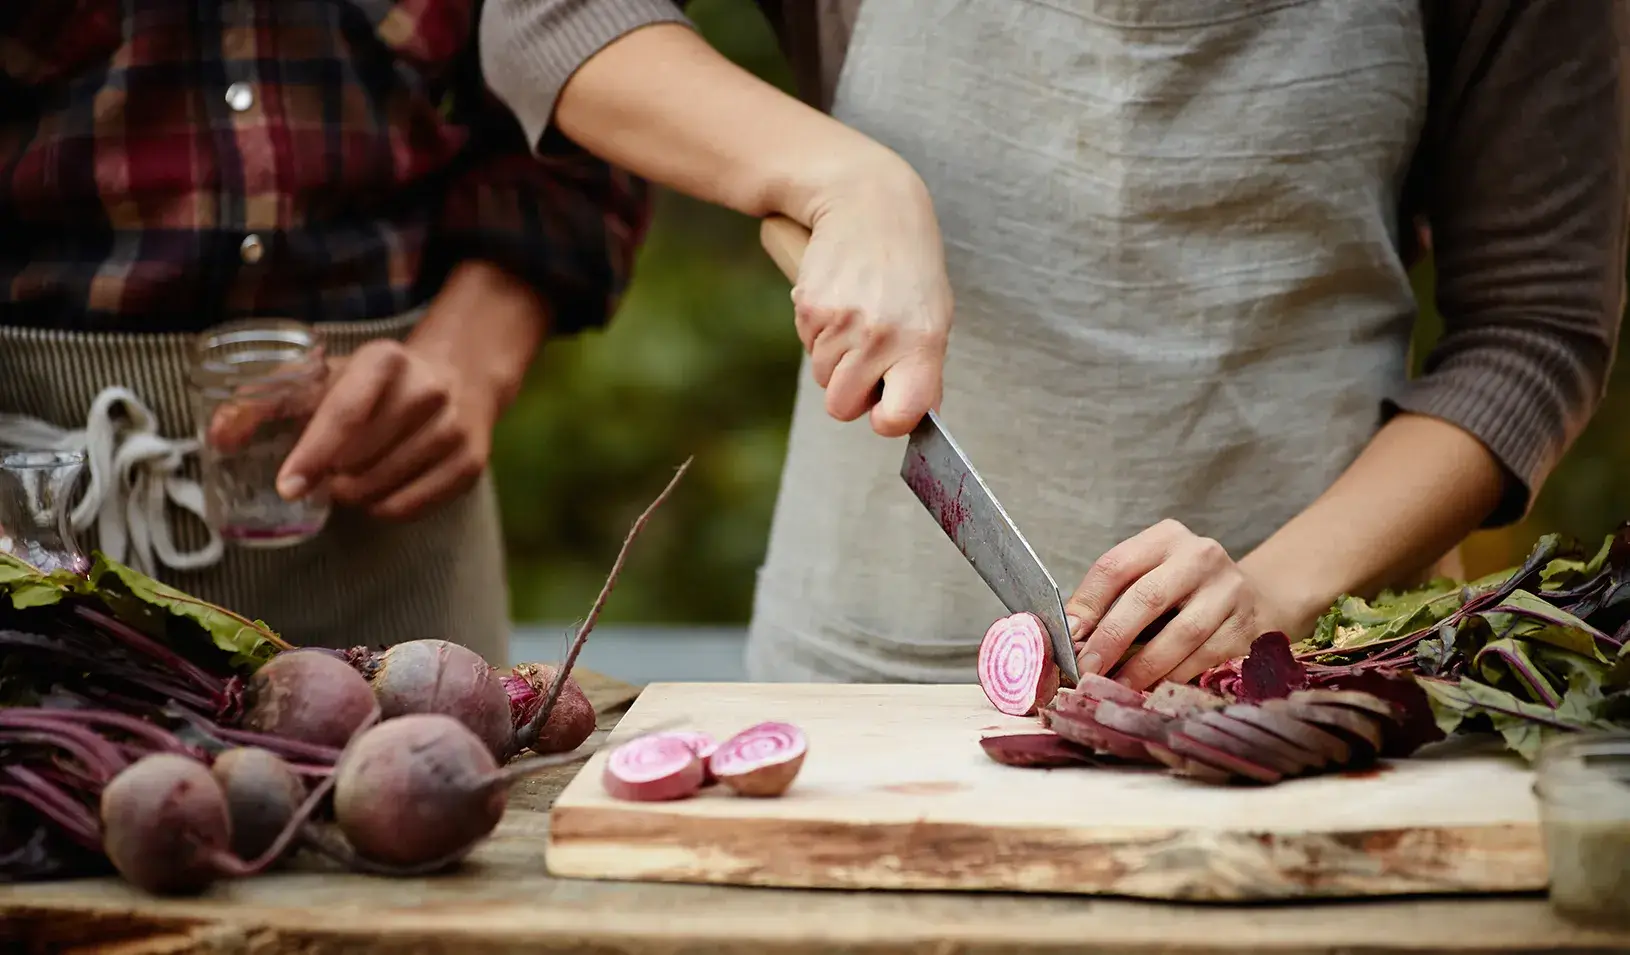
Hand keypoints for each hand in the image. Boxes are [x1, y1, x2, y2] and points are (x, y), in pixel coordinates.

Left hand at [274, 261, 543, 521]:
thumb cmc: (374, 386)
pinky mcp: (471, 462)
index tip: (287, 487)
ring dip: (354, 494)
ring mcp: (455, 427)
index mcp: (385, 359)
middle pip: (362, 458)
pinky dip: (384, 509)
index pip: (346, 412)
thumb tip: (218, 437)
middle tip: (324, 474)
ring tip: (349, 480)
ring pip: (384, 486)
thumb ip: (263, 402)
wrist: (457, 378)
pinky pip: (412, 506)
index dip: (313, 453)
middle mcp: (428, 389)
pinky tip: (376, 494)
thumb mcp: (322, 379)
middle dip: (331, 476)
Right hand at [782, 158, 953, 436]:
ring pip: (822, 377)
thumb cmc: (908, 265)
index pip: (900, 416)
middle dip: (848, 391)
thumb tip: (918, 417)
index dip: (886, 421)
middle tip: (865, 357)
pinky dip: (818, 331)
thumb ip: (925, 369)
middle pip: (842, 406)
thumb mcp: (935, 315)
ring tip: (856, 316)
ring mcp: (842, 322)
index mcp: (922, 343)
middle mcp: (881, 336)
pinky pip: (806, 344)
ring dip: (834, 358)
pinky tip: (838, 299)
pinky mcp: (810, 306)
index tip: (884, 410)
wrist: (869, 202)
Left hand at [1063, 519, 1287, 690]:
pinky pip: (1206, 657)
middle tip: (1087, 668)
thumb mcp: (1149, 577)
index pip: (1116, 566)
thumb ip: (1112, 599)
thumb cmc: (1183, 591)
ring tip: (1116, 687)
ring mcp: (1229, 590)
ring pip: (1181, 633)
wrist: (1252, 598)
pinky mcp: (1247, 625)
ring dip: (1143, 666)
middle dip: (1112, 638)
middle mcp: (1200, 556)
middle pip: (1147, 598)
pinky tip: (1153, 689)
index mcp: (1165, 538)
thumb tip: (1071, 637)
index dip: (1088, 603)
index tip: (1069, 636)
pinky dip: (1175, 676)